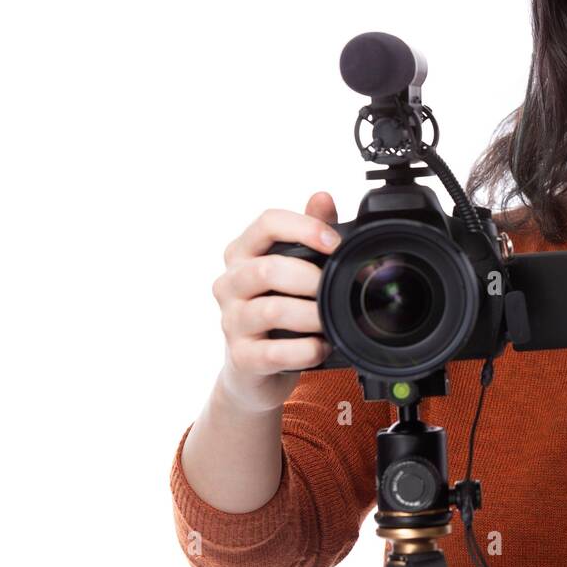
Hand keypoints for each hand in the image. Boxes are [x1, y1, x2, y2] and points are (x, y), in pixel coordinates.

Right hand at [212, 191, 340, 412]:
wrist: (256, 368)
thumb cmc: (279, 309)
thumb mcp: (295, 266)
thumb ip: (309, 232)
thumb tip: (322, 198)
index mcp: (243, 253)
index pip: (266, 223)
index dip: (304, 227)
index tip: (335, 243)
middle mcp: (230, 283)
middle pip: (267, 269)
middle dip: (311, 278)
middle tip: (336, 289)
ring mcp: (231, 321)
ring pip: (272, 310)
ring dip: (313, 315)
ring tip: (331, 320)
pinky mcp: (241, 357)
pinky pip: (275, 352)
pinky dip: (306, 350)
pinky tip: (320, 346)